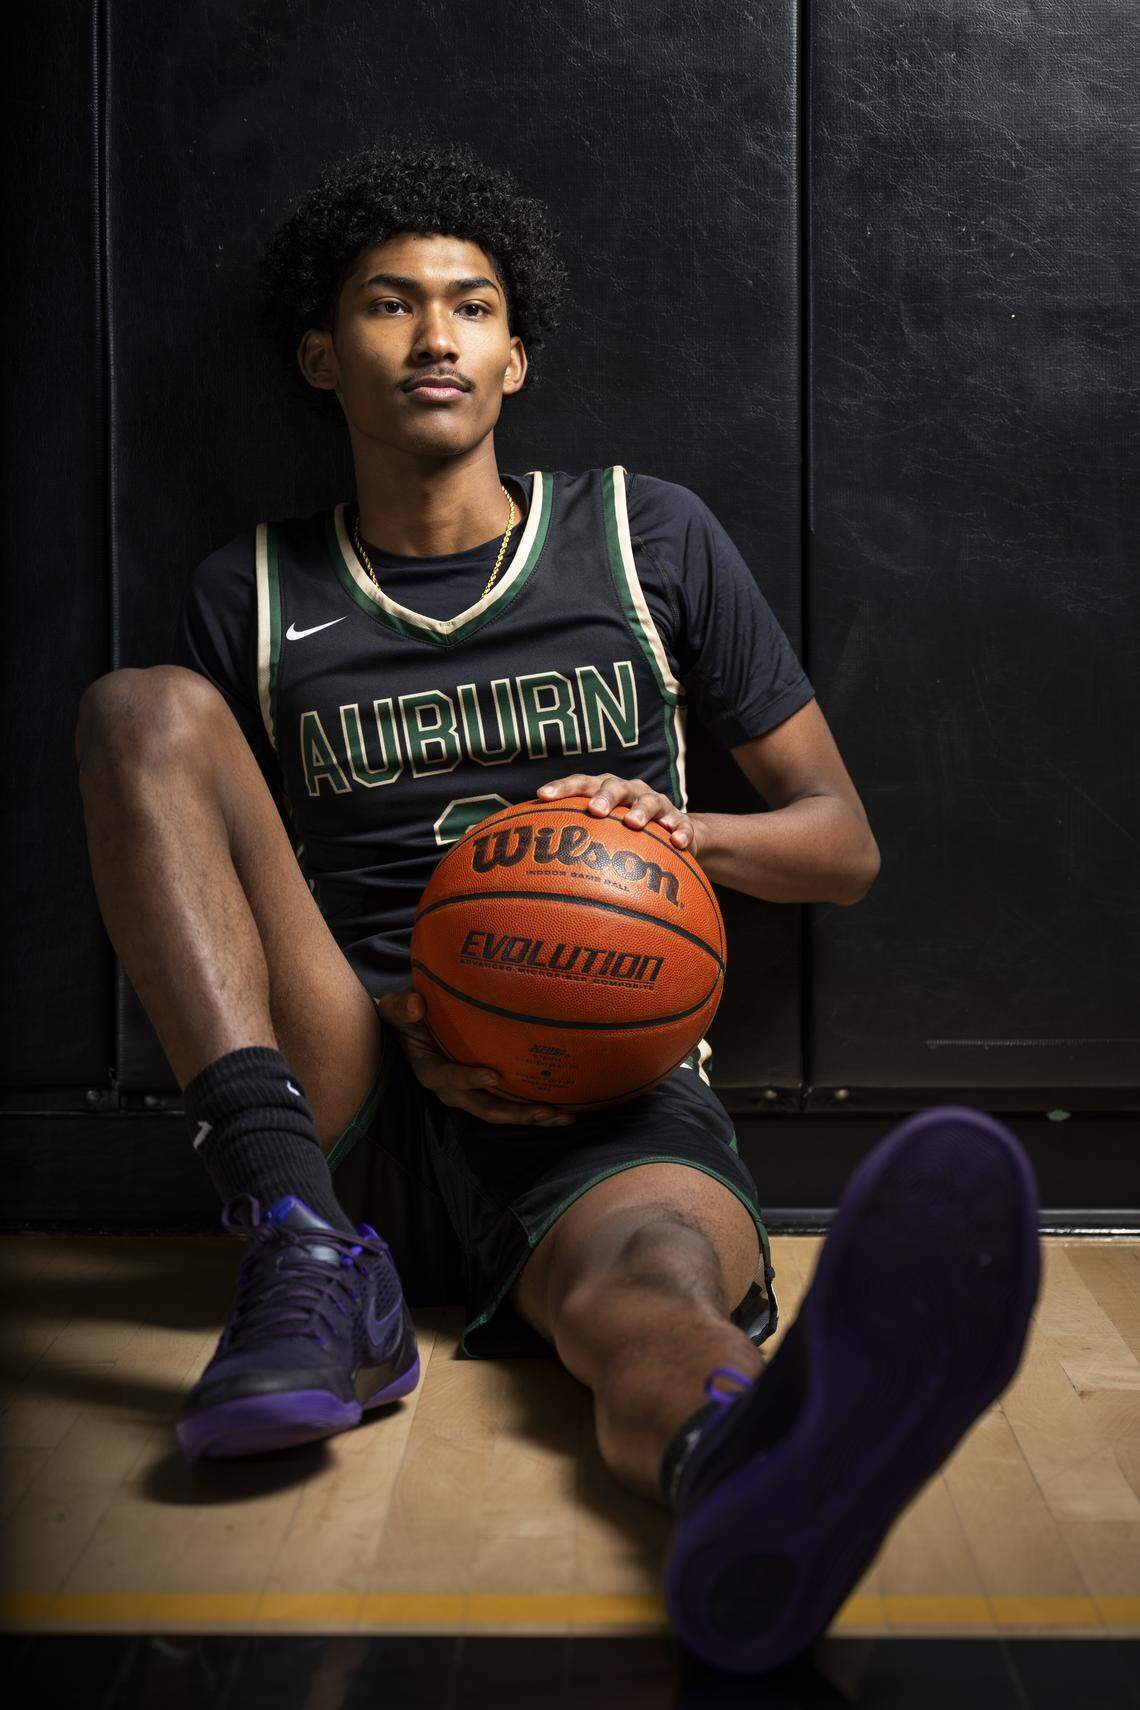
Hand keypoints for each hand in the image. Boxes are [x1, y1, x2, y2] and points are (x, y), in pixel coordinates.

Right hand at [373, 990, 574, 1126]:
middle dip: (516, 1114)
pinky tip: (564, 1108)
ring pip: (502, 1113)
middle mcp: (452, 1090)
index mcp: (430, 1072)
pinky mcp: (484, 1091)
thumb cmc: (403, 1018)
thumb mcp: (396, 1009)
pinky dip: (534, 1108)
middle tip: (546, 1110)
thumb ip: (402, 1008)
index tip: (492, 1076)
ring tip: (565, 1116)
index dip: (469, 1080)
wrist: (405, 1033)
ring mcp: (470, 1094)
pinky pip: (509, 1104)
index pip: (449, 1079)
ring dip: (533, 1117)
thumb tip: (416, 1006)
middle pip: (486, 1109)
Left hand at [537, 773, 701, 853]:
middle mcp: (630, 792)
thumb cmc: (623, 833)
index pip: (581, 783)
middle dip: (604, 796)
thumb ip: (573, 838)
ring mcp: (657, 805)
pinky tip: (677, 843)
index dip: (562, 787)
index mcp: (605, 790)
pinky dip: (680, 832)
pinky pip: (682, 825)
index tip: (542, 796)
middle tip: (594, 811)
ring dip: (641, 811)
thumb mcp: (600, 831)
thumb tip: (528, 858)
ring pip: (650, 801)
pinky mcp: (680, 821)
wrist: (672, 833)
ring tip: (634, 824)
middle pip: (615, 787)